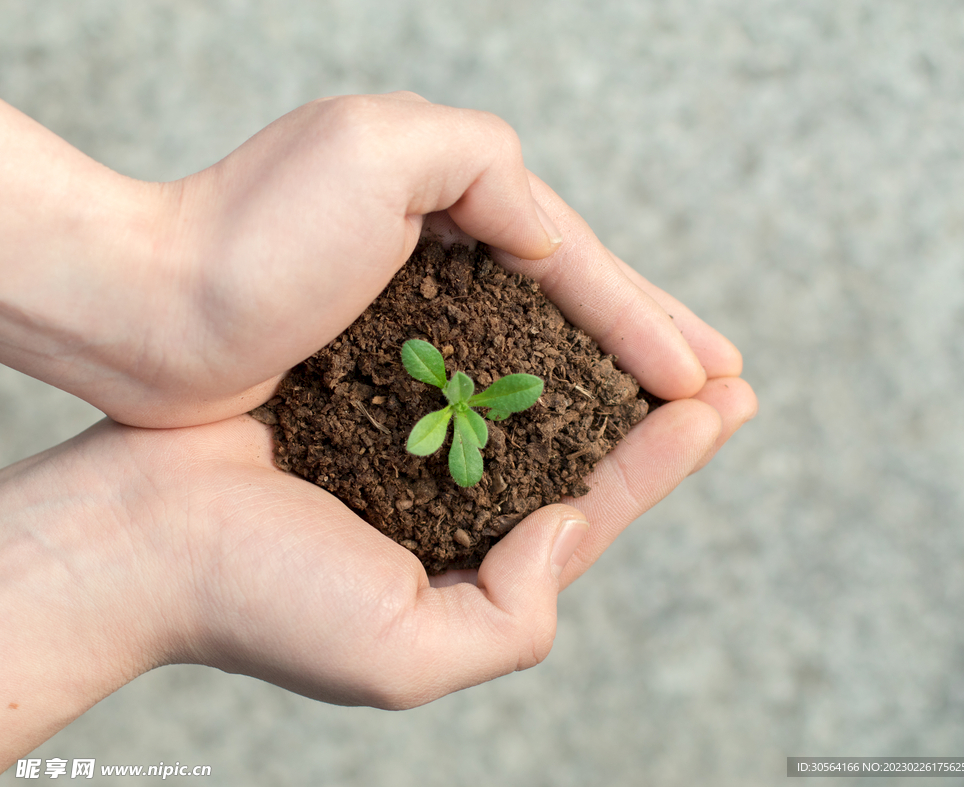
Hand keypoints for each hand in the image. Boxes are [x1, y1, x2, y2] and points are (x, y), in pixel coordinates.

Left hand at [1, 93, 720, 427]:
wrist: (143, 311)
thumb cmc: (248, 238)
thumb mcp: (379, 148)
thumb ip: (486, 164)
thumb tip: (546, 233)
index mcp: (460, 206)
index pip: (579, 270)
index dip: (648, 325)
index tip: (713, 378)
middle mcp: (448, 264)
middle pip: (577, 312)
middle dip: (657, 350)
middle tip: (732, 390)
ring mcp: (419, 324)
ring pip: (542, 356)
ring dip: (615, 386)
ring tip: (686, 414)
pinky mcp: (386, 377)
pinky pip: (489, 393)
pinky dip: (543, 413)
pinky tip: (581, 434)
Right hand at [1, 379, 746, 764]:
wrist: (142, 535)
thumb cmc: (262, 603)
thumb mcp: (405, 655)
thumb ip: (510, 619)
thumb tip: (570, 530)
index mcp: (472, 565)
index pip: (593, 509)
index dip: (663, 463)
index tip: (726, 409)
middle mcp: (453, 501)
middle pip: (577, 448)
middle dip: (654, 411)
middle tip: (726, 369)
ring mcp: (414, 438)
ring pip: (529, 394)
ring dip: (596, 361)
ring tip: (664, 330)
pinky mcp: (371, 385)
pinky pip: (461, 351)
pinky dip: (512, 329)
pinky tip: (554, 297)